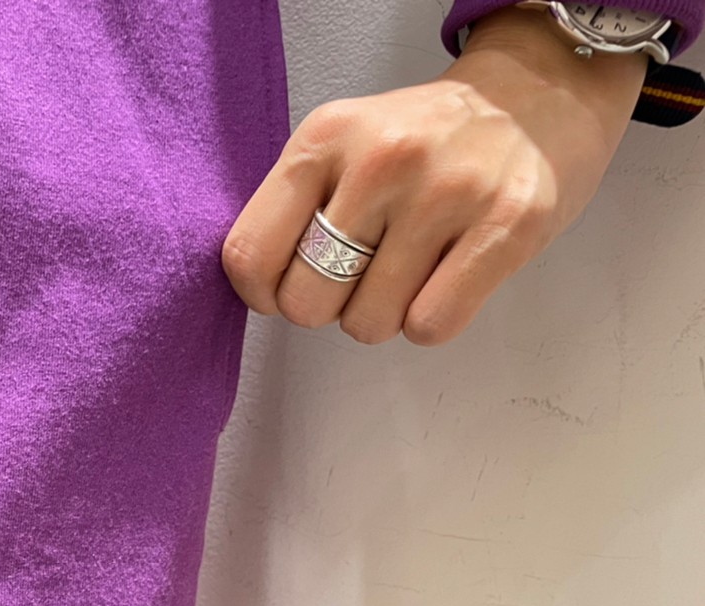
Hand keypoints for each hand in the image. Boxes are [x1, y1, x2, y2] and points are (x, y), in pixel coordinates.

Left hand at [221, 4, 648, 345]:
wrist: (532, 102)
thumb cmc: (420, 143)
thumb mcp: (341, 147)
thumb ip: (292, 207)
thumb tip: (260, 290)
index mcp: (325, 138)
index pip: (250, 254)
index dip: (262, 294)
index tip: (285, 288)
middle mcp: (382, 159)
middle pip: (308, 301)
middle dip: (328, 307)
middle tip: (360, 275)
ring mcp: (448, 191)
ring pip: (369, 322)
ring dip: (383, 314)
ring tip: (409, 268)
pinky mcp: (507, 226)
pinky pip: (430, 326)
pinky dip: (430, 321)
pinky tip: (445, 280)